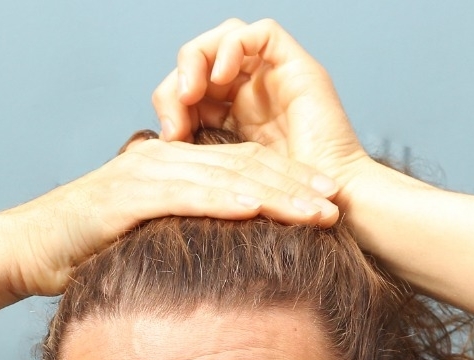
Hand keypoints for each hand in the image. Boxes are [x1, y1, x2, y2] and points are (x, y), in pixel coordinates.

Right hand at [0, 135, 339, 296]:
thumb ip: (184, 239)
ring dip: (273, 192)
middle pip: (243, 166)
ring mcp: (144, 175)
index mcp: (172, 168)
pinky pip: (182, 194)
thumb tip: (227, 265)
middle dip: (295, 183)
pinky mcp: (124, 197)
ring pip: (222, 177)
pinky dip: (220, 199)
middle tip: (337, 203)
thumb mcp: (146, 241)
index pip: (241, 167)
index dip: (289, 180)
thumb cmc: (84, 253)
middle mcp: (162, 161)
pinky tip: (254, 207)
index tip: (328, 201)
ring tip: (313, 209)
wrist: (27, 249)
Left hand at [152, 19, 371, 188]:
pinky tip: (218, 81)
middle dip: (179, 79)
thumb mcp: (218, 180)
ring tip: (191, 93)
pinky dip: (234, 48)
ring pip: (227, 36)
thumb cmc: (278, 210)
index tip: (167, 137)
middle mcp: (252, 91)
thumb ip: (190, 159)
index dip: (170, 101)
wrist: (325, 212)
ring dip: (199, 59)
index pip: (189, 86)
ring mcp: (275, 77)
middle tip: (174, 116)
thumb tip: (148, 151)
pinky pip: (262, 32)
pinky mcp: (298, 67)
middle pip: (203, 57)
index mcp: (230, 115)